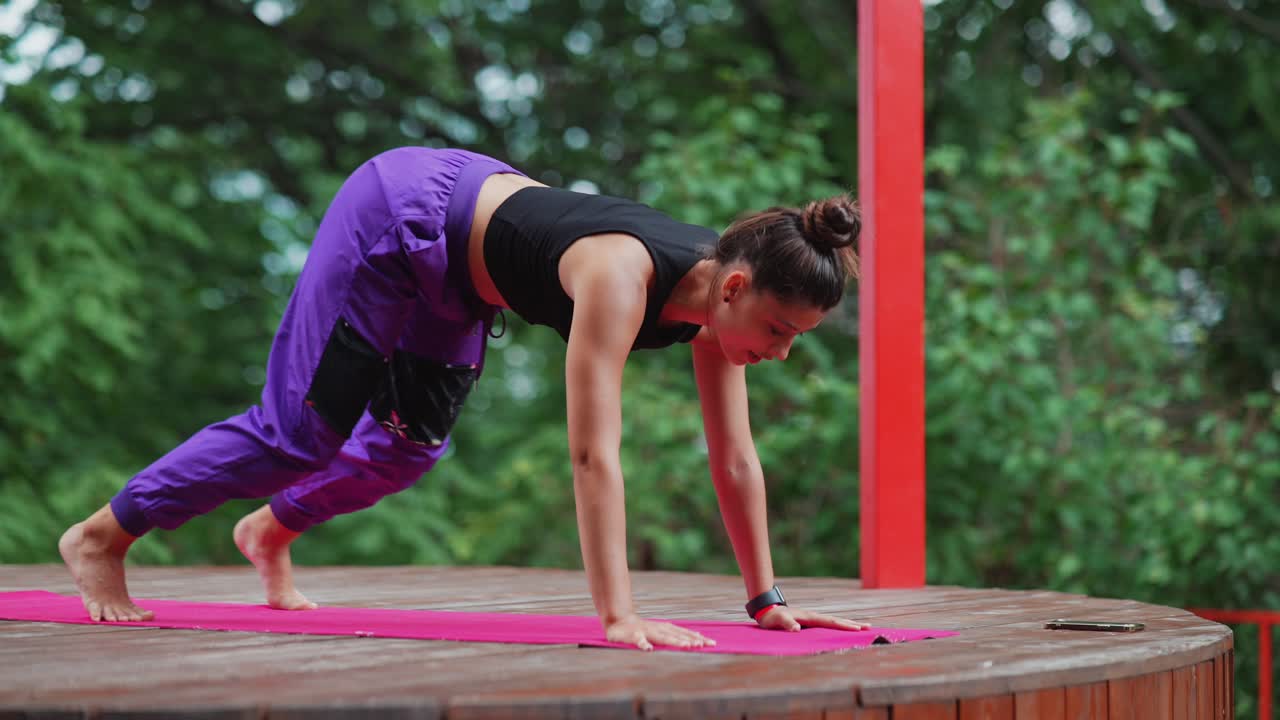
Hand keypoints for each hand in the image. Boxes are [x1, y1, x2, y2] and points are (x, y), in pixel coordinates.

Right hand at [604, 614, 716, 650]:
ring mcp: (647, 631)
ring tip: (685, 646)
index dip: (697, 638)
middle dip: (688, 640)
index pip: (685, 633)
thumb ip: (679, 633)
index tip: (711, 643)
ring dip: (673, 641)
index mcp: (666, 628)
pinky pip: (639, 640)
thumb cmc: (644, 629)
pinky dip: (644, 644)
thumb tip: (698, 636)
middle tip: (700, 645)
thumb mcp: (663, 629)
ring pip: (662, 637)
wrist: (619, 622)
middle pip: (676, 635)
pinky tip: (648, 649)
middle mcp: (659, 629)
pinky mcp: (634, 636)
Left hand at [755, 606, 870, 631]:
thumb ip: (787, 624)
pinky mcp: (810, 622)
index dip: (843, 626)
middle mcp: (814, 616)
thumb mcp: (777, 621)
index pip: (830, 622)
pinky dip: (838, 626)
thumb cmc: (772, 617)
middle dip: (852, 624)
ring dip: (847, 624)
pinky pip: (828, 624)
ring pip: (834, 621)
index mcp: (810, 617)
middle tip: (869, 627)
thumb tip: (796, 629)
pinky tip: (842, 629)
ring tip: (862, 627)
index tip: (857, 629)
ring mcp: (813, 619)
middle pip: (836, 620)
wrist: (767, 610)